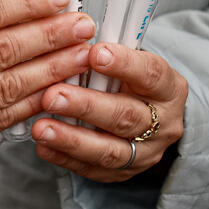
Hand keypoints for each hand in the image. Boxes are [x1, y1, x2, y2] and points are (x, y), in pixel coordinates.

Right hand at [0, 0, 94, 144]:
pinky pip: (2, 116)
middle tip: (82, 24)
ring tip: (81, 53)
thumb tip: (35, 5)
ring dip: (52, 69)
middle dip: (49, 36)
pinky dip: (34, 100)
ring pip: (8, 86)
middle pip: (0, 51)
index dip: (25, 4)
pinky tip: (59, 86)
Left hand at [32, 43, 185, 181]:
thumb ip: (104, 53)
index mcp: (168, 87)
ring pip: (110, 150)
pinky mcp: (123, 173)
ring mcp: (146, 152)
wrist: (150, 120)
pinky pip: (93, 169)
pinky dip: (64, 158)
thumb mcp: (128, 61)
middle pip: (126, 116)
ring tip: (40, 127)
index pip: (151, 74)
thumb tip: (66, 34)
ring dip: (71, 139)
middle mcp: (164, 123)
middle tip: (51, 95)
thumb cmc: (128, 80)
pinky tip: (43, 147)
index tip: (94, 53)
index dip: (124, 64)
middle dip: (86, 106)